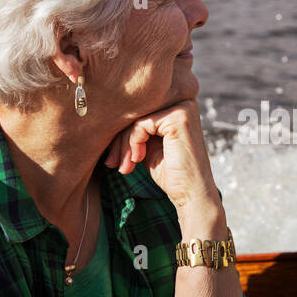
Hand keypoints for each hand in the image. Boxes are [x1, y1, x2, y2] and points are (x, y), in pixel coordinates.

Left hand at [104, 98, 218, 214]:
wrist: (191, 195)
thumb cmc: (172, 174)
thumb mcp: (149, 146)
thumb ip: (137, 129)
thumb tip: (105, 119)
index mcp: (178, 106)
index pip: (141, 111)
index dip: (122, 134)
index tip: (113, 158)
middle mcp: (184, 101)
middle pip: (138, 112)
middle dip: (120, 140)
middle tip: (112, 163)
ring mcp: (183, 108)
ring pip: (137, 118)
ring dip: (124, 144)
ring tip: (125, 167)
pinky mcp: (179, 117)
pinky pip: (142, 124)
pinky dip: (133, 143)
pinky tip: (137, 160)